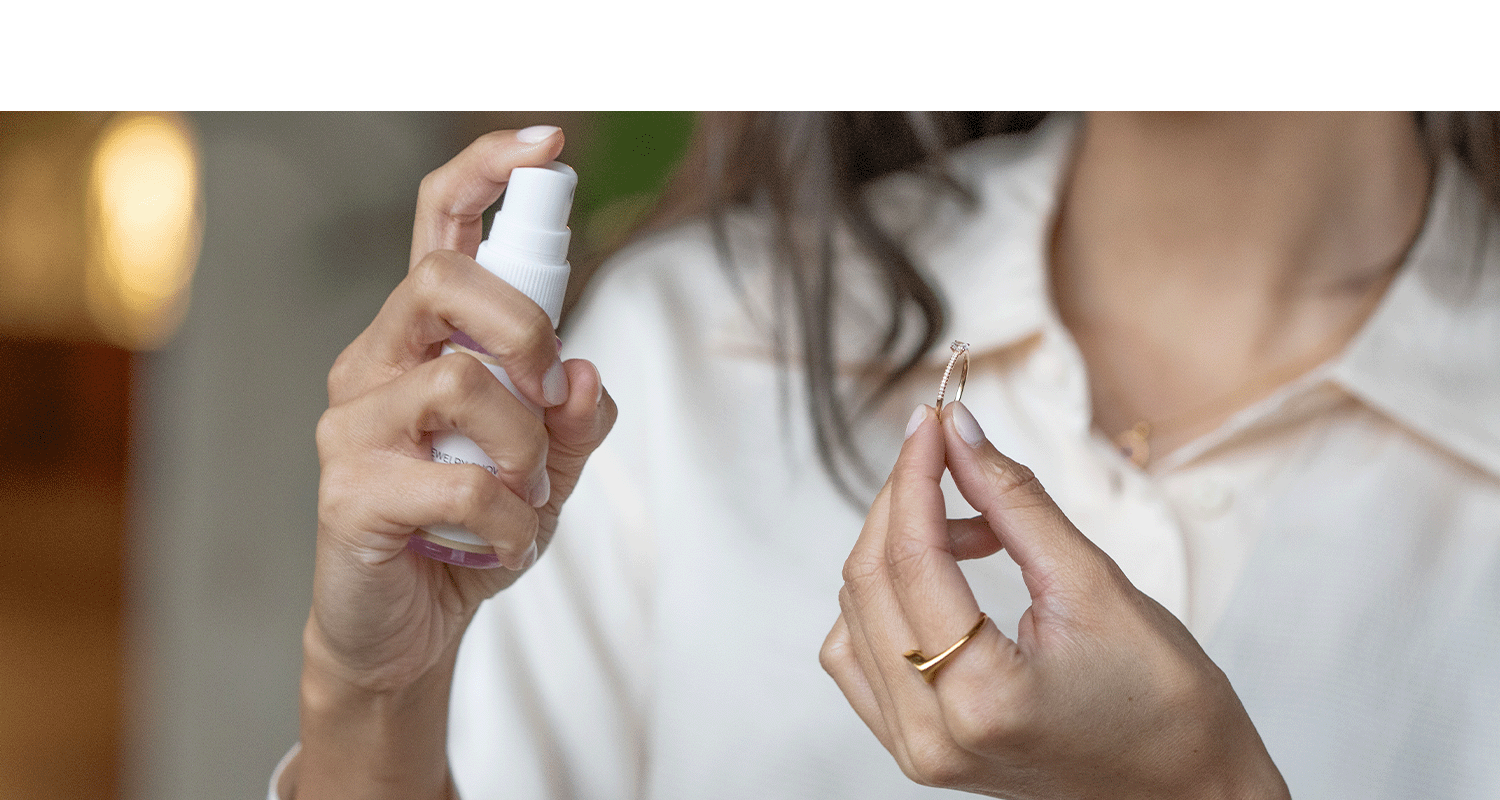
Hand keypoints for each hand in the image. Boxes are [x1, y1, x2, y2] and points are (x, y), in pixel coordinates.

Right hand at [293, 127, 616, 799]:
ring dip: (526, 448)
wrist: (403, 630)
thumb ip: (575, 419)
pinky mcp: (348, 491)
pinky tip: (504, 544)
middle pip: (444, 278)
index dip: (487, 172)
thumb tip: (586, 373)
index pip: (439, 227)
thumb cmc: (470, 530)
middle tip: (548, 396)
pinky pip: (461, 482)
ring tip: (526, 495)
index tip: (548, 144)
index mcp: (422, 338)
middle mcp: (375, 362)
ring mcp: (351, 424)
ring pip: (461, 382)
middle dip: (526, 328)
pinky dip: (512, 522)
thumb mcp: (547, 469)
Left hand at [820, 402, 1288, 799]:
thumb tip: (961, 432)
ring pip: (856, 616)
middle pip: (869, 583)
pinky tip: (942, 578)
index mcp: (980, 697)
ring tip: (973, 530)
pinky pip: (862, 657)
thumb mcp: (1094, 585)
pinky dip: (888, 601)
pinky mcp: (918, 748)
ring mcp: (917, 750)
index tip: (934, 421)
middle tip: (947, 449)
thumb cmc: (1167, 705)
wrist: (1187, 791)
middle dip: (902, 501)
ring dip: (896, 550)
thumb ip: (1013, 503)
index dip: (916, 475)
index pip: (911, 559)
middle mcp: (931, 735)